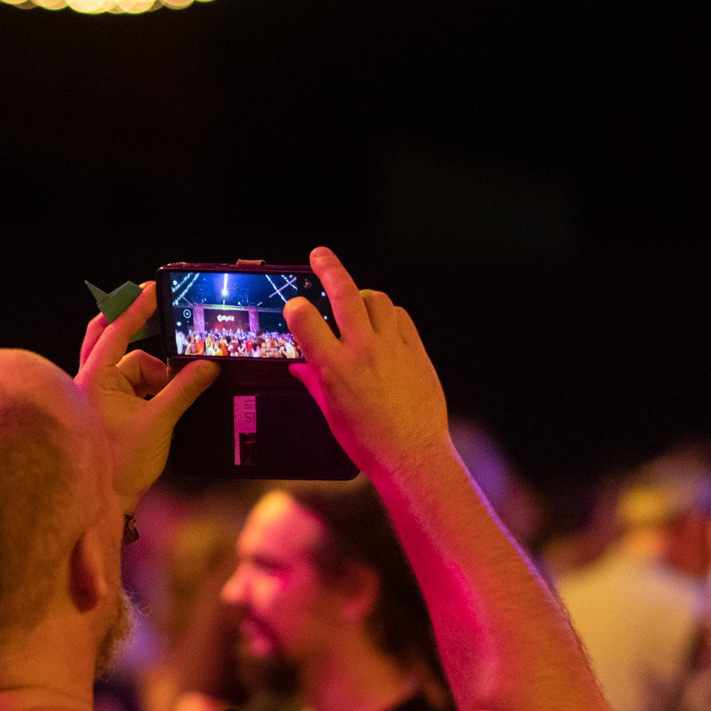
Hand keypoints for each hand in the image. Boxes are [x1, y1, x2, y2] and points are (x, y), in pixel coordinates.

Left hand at [76, 282, 217, 510]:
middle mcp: (90, 383)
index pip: (116, 331)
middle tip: (153, 309)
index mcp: (93, 379)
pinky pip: (132, 389)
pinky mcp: (107, 413)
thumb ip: (184, 390)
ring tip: (171, 396)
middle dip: (132, 327)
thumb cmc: (119, 463)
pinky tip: (167, 405)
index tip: (153, 287)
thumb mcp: (158, 422)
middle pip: (110, 340)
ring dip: (154, 375)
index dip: (137, 308)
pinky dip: (151, 390)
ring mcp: (97, 398)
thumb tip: (207, 366)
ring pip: (129, 369)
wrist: (104, 503)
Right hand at [283, 248, 449, 474]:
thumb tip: (298, 365)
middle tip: (320, 255)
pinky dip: (388, 315)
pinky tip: (382, 325)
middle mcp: (363, 351)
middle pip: (344, 292)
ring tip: (355, 303)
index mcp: (334, 369)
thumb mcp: (330, 413)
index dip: (295, 307)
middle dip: (328, 267)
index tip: (294, 306)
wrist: (412, 455)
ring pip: (376, 299)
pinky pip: (401, 318)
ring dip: (362, 296)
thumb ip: (313, 382)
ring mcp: (393, 349)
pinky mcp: (416, 353)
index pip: (305, 319)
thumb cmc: (368, 442)